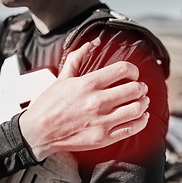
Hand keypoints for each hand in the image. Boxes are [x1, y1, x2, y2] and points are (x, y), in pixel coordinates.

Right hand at [19, 42, 149, 160]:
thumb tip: (88, 44)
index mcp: (88, 84)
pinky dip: (141, 121)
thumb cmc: (48, 105)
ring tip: (142, 101)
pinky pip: (131, 128)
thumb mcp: (61, 79)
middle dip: (140, 86)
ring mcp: (102, 121)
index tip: (133, 73)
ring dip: (143, 102)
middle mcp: (98, 101)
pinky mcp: (103, 137)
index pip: (122, 70)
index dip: (133, 69)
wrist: (38, 132)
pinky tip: (141, 116)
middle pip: (134, 89)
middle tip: (140, 87)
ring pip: (136, 109)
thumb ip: (76, 59)